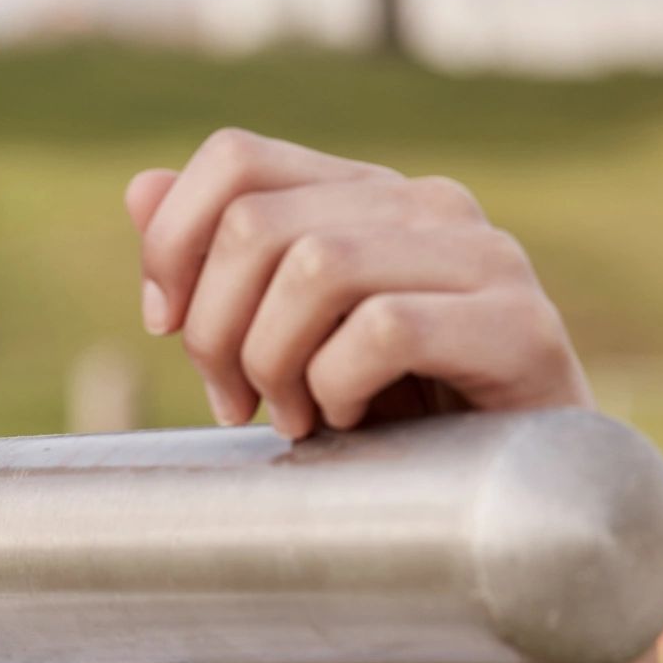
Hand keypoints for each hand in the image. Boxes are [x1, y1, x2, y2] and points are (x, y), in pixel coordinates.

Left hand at [125, 128, 592, 438]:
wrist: (520, 505)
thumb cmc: (394, 420)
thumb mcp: (285, 339)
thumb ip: (219, 265)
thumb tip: (140, 188)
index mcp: (366, 194)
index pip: (235, 157)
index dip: (172, 241)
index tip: (164, 323)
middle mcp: (427, 205)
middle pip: (256, 224)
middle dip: (214, 328)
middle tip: (233, 402)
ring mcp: (484, 259)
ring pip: (315, 268)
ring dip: (274, 362)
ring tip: (293, 417)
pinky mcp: (522, 327)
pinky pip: (384, 330)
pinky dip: (339, 386)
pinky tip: (352, 422)